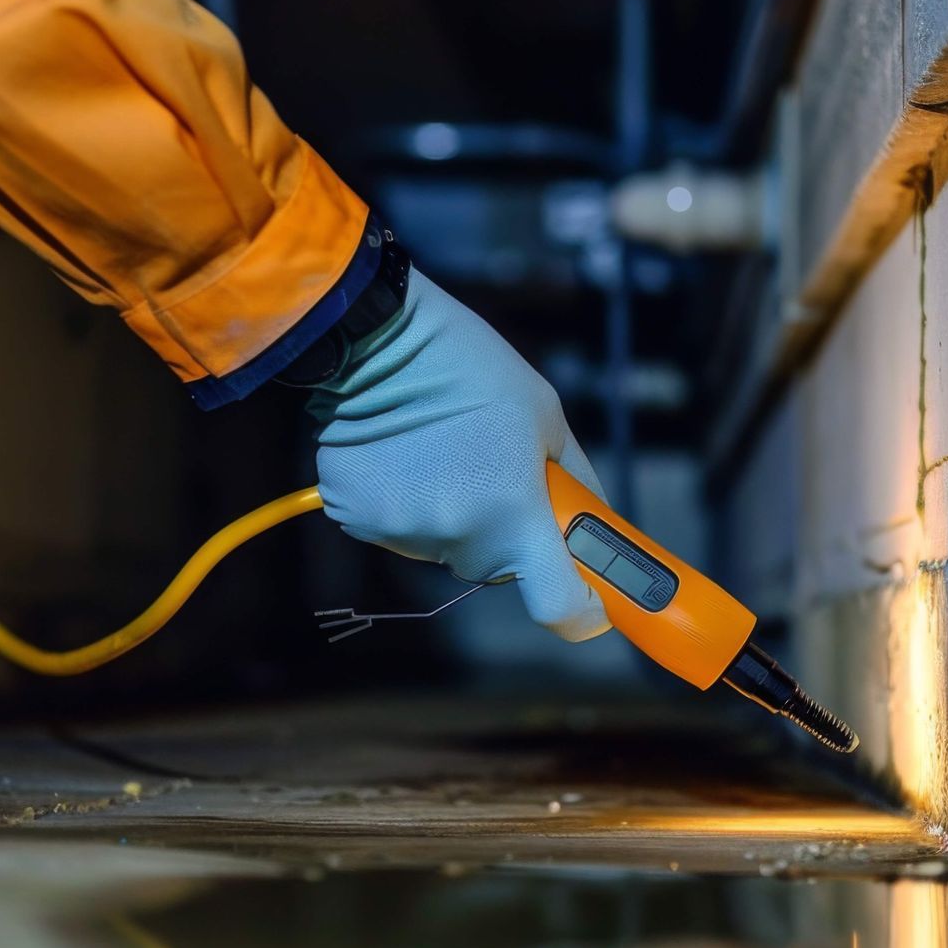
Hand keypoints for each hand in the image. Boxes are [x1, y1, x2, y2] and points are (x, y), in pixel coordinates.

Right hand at [308, 270, 611, 641]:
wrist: (380, 336)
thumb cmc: (475, 371)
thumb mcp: (548, 419)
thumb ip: (573, 484)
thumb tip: (592, 528)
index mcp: (516, 514)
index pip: (558, 605)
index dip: (580, 611)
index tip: (587, 600)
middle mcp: (459, 536)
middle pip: (494, 568)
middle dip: (502, 534)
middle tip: (490, 474)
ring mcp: (402, 532)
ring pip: (442, 546)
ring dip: (449, 514)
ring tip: (438, 452)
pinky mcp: (355, 518)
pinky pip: (396, 527)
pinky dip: (403, 501)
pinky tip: (400, 454)